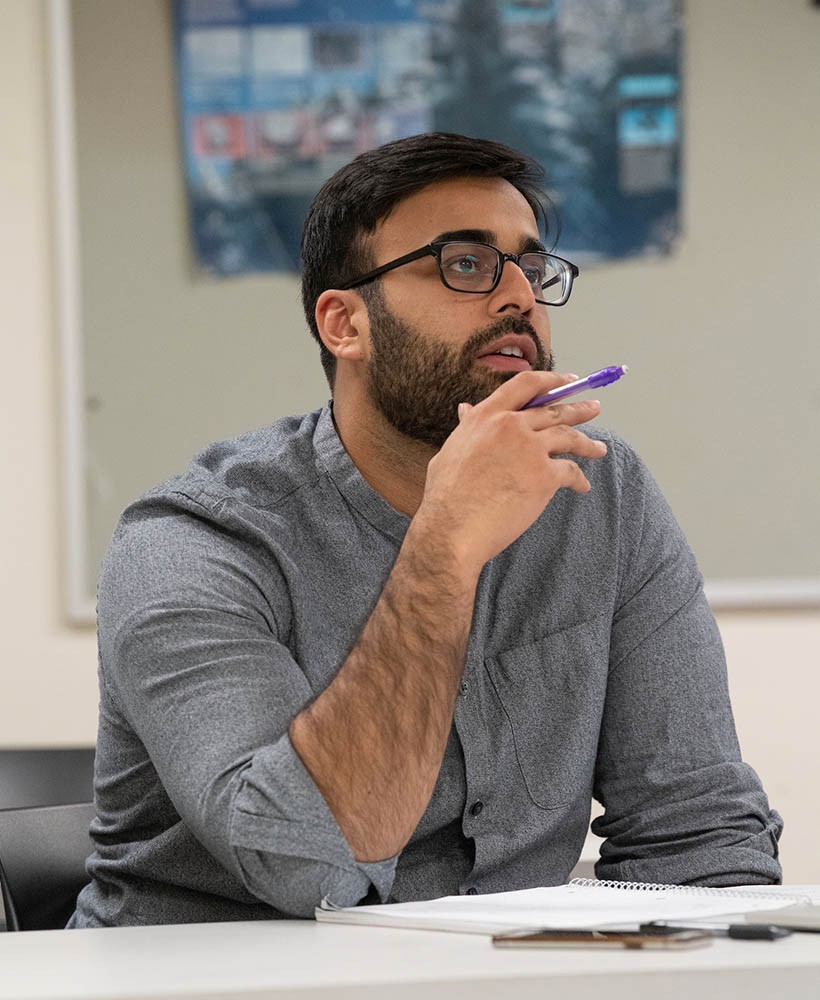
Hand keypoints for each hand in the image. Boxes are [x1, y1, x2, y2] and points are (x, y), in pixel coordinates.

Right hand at [414, 371, 606, 575]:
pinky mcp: (544, 476)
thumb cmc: (446, 496)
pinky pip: (570, 472)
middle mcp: (510, 426)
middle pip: (554, 410)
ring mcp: (530, 449)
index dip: (551, 380)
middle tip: (593, 408)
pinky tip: (582, 486)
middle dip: (578, 409)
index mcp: (486, 416)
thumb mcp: (451, 450)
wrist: (454, 528)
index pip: (526, 385)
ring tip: (599, 448)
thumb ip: (466, 428)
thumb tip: (466, 411)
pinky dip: (579, 480)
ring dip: (588, 443)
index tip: (568, 381)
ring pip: (568, 437)